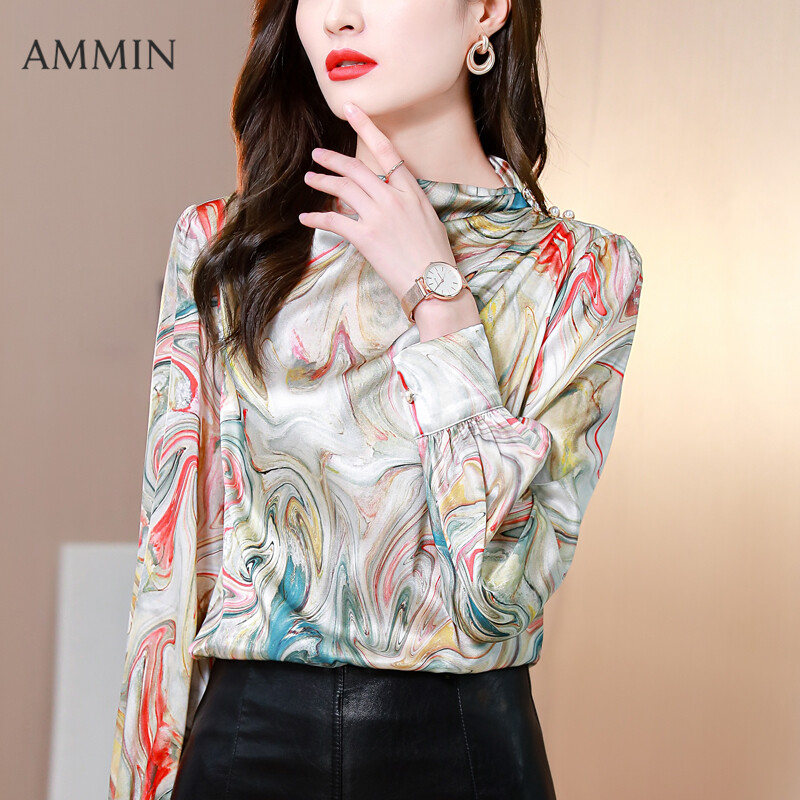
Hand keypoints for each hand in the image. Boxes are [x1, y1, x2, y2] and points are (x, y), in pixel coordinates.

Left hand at [297, 101, 461, 304]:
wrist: (434, 282)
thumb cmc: (435, 256)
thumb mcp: (429, 220)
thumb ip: (409, 203)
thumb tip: (394, 198)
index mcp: (411, 192)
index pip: (386, 151)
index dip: (367, 127)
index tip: (351, 110)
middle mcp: (393, 199)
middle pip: (356, 169)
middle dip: (333, 159)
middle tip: (317, 155)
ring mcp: (378, 217)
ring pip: (343, 189)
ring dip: (322, 182)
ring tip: (310, 178)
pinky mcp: (365, 237)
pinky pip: (335, 221)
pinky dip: (317, 219)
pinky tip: (306, 218)